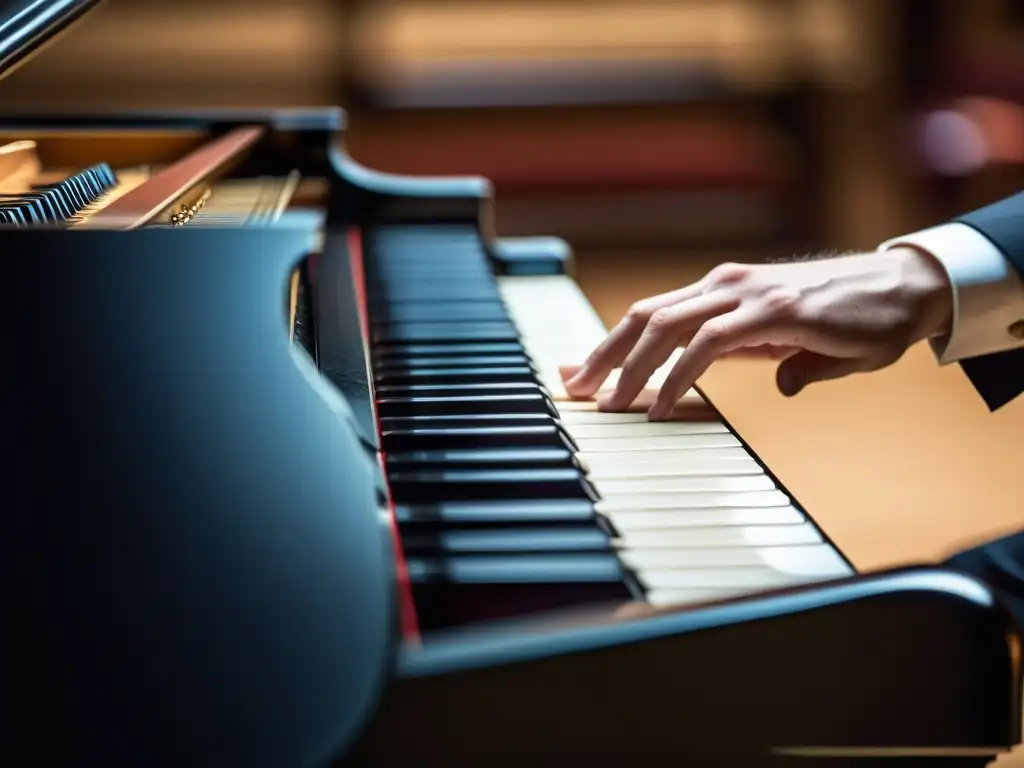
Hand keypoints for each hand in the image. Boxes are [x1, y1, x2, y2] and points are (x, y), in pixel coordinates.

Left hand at [562, 247, 953, 419]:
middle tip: (573, 391)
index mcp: (722, 292)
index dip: (610, 344)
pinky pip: (708, 343)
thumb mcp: (798, 343)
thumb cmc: (854, 317)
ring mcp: (746, 294)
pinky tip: (660, 406)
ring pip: (666, 325)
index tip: (578, 373)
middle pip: (643, 316)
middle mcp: (725, 285)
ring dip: (629, 369)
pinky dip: (677, 375)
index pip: (651, 315)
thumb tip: (778, 387)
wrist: (909, 290)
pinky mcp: (773, 310)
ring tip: (607, 407)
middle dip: (602, 355)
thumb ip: (773, 359)